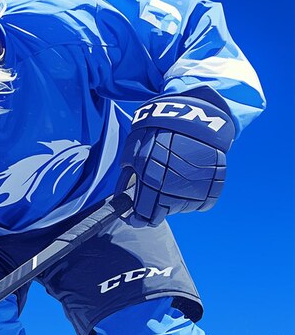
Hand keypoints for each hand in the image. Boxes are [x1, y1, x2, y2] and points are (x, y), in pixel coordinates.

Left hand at [118, 91, 235, 226]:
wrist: (192, 115)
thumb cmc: (156, 131)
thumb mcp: (132, 151)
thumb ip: (126, 178)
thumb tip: (122, 199)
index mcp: (150, 181)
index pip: (142, 215)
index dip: (135, 219)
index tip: (132, 218)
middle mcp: (172, 188)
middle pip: (159, 216)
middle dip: (150, 213)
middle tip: (148, 202)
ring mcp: (193, 188)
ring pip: (177, 209)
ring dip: (170, 202)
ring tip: (169, 180)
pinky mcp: (211, 185)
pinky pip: (197, 202)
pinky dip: (189, 196)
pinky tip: (184, 179)